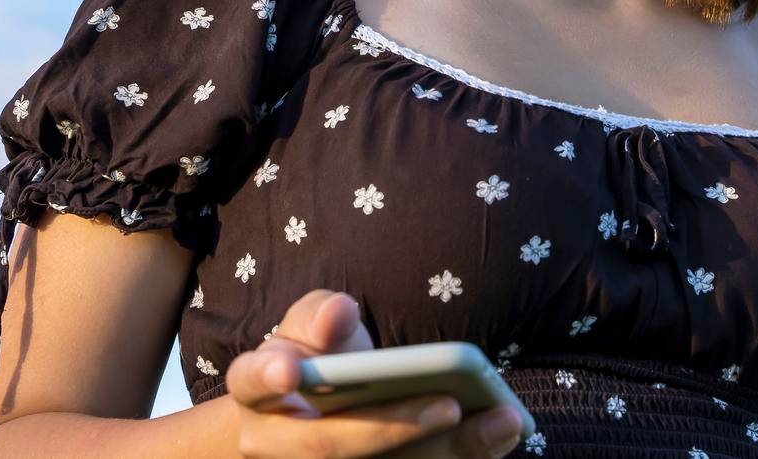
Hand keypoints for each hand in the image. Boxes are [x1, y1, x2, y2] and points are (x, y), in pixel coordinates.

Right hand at [227, 288, 527, 457]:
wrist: (308, 415)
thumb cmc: (315, 356)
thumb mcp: (314, 324)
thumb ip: (323, 315)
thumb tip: (339, 313)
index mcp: (257, 391)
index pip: (253, 380)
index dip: (269, 374)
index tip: (291, 369)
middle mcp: (275, 444)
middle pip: (330, 445)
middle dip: (394, 426)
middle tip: (452, 403)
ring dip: (447, 453)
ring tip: (504, 421)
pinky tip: (500, 436)